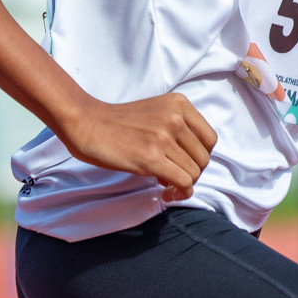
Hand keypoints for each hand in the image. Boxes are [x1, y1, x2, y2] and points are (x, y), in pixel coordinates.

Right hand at [62, 93, 217, 200]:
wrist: (87, 124)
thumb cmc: (119, 123)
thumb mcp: (156, 114)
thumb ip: (178, 132)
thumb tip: (190, 169)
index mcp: (179, 104)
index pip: (210, 139)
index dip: (200, 156)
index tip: (184, 163)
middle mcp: (175, 117)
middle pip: (204, 158)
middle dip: (191, 172)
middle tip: (172, 176)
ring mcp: (163, 137)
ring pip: (194, 173)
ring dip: (183, 185)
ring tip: (166, 185)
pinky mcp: (151, 158)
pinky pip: (183, 182)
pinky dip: (179, 193)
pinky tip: (166, 193)